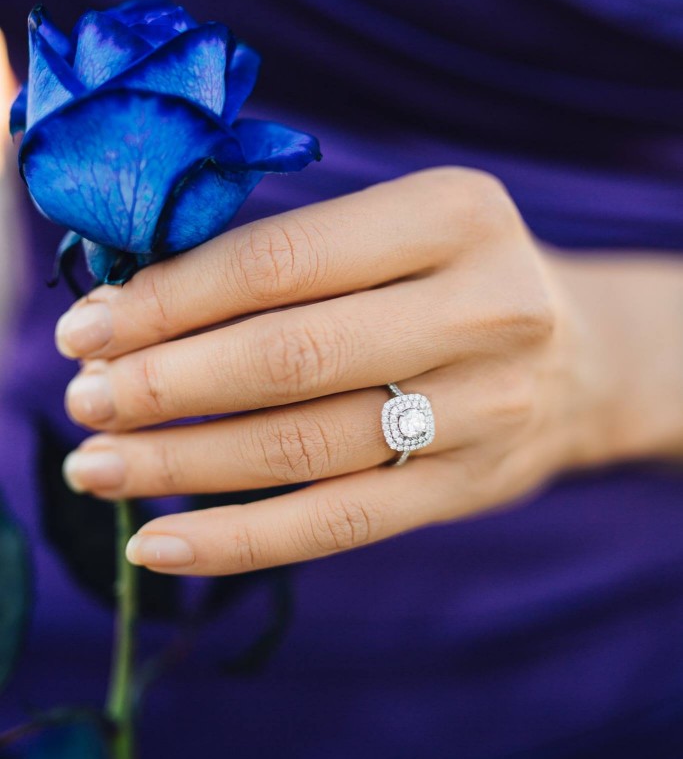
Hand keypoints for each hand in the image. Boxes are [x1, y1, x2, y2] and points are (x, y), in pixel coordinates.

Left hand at [55, 168, 667, 574]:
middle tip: (84, 399)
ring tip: (98, 466)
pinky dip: (239, 539)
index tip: (90, 328)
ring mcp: (483, 407)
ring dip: (182, 462)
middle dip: (166, 382)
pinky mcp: (467, 489)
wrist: (577, 354)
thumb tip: (134, 302)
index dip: (171, 298)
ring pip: (304, 446)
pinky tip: (160, 544)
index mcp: (453, 214)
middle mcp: (482, 307)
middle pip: (291, 356)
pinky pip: (339, 524)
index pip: (281, 260)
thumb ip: (290, 250)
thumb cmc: (453, 273)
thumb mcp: (399, 225)